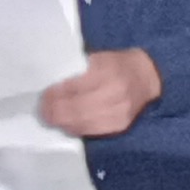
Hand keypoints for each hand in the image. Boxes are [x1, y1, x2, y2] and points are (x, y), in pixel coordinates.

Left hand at [40, 47, 163, 137]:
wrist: (147, 78)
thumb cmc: (117, 65)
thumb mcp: (98, 58)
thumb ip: (77, 70)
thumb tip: (52, 85)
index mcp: (107, 72)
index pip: (75, 88)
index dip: (56, 94)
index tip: (44, 95)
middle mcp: (115, 93)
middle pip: (77, 108)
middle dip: (55, 111)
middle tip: (42, 111)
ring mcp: (119, 112)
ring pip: (83, 123)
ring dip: (62, 122)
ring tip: (50, 118)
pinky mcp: (120, 125)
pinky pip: (92, 131)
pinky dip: (75, 129)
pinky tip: (65, 125)